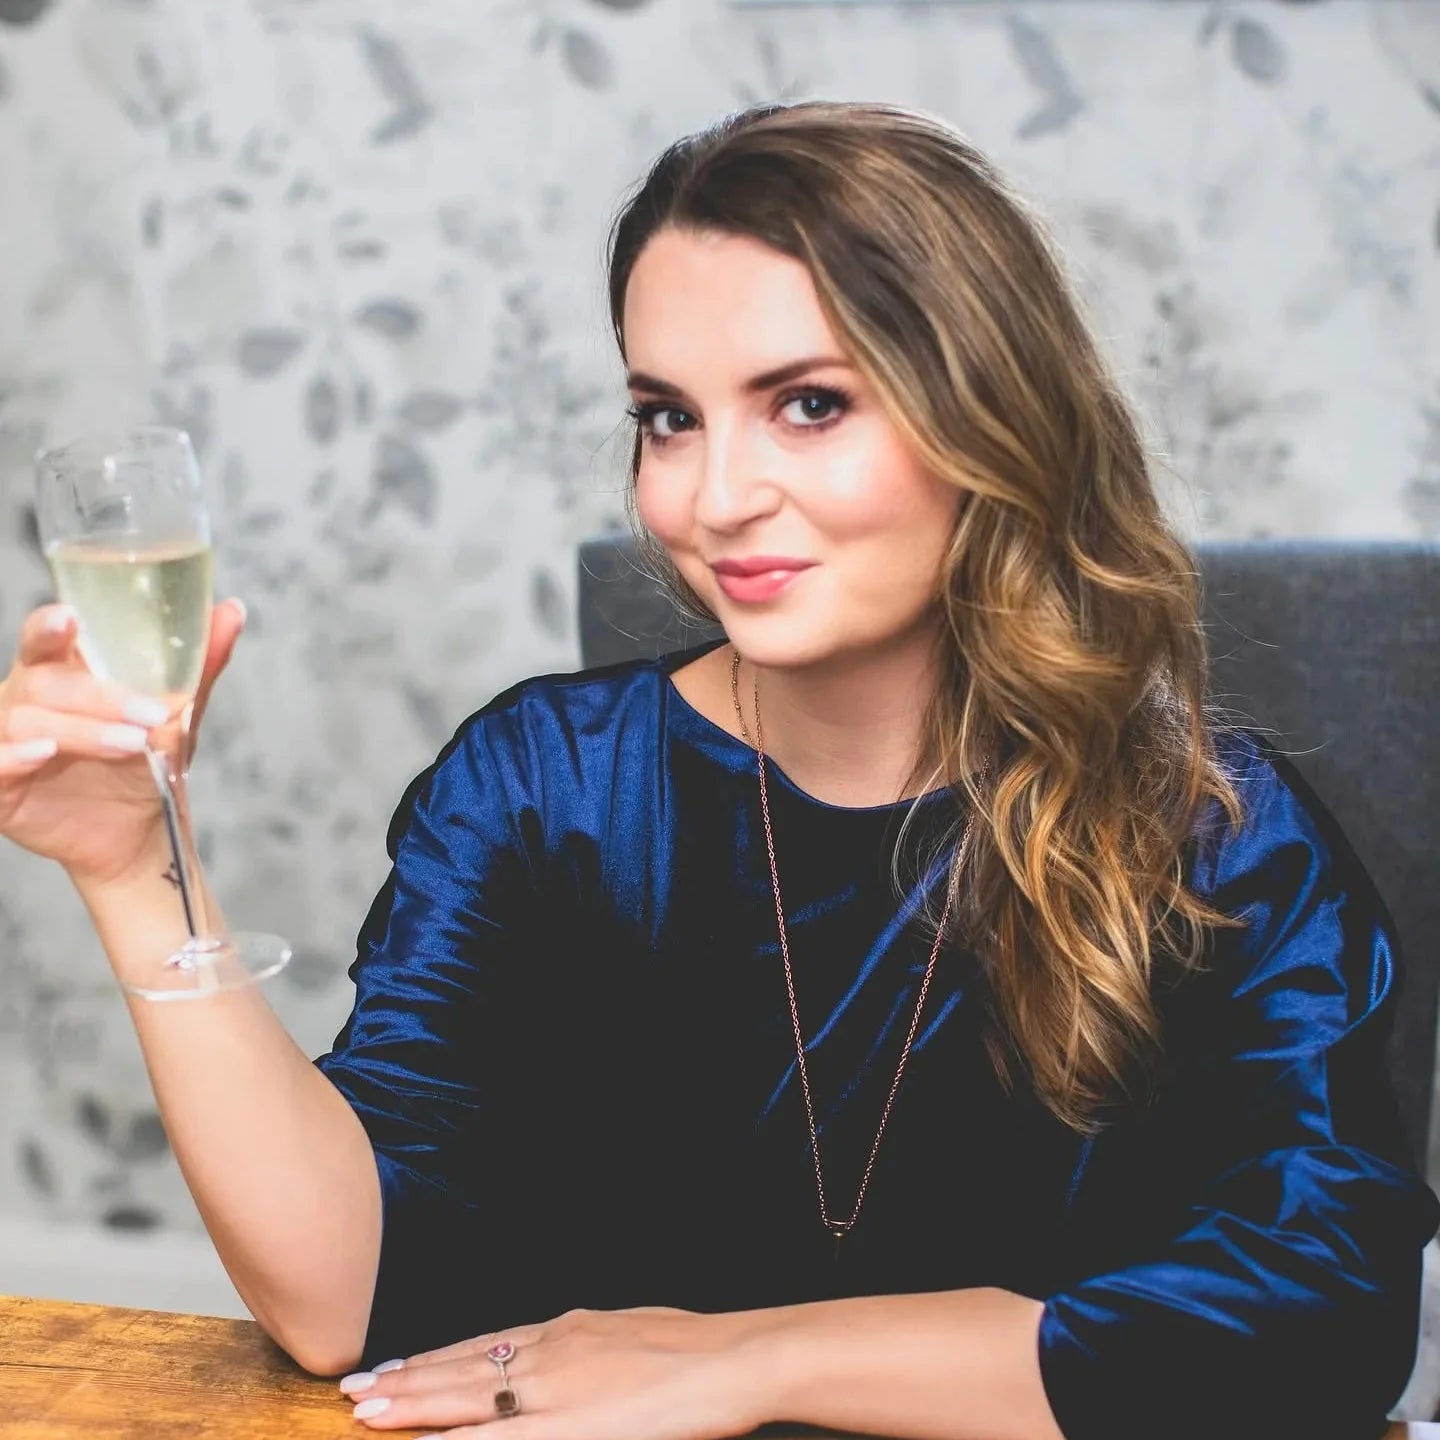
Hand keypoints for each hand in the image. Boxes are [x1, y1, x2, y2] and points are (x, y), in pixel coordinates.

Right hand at [0, 598, 245, 886]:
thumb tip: (233, 609)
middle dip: (99, 697)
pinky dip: (13, 756)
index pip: (44, 636)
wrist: (140, 829)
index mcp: (62, 670)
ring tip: (132, 744)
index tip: (71, 619)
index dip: (51, 626)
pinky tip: (44, 753)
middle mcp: (27, 698)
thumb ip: (199, 661)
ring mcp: (8, 738)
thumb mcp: (177, 709)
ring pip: (25, 720)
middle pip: (44, 681)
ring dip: (82, 730)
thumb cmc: (147, 759)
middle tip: (152, 716)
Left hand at [337, 1306, 762, 1439]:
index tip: (397, 1366)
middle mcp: (550, 1352)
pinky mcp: (569, 1428)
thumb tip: (574, 1357)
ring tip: (368, 1411)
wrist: (730, 1359)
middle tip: (355, 1389)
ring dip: (414, 1405)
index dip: (436, 1359)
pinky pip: (500, 1439)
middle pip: (463, 1367)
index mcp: (566, 1331)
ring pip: (468, 1397)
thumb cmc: (693, 1351)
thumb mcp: (630, 1333)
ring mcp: (555, 1390)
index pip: (485, 1345)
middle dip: (407, 1381)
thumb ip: (591, 1347)